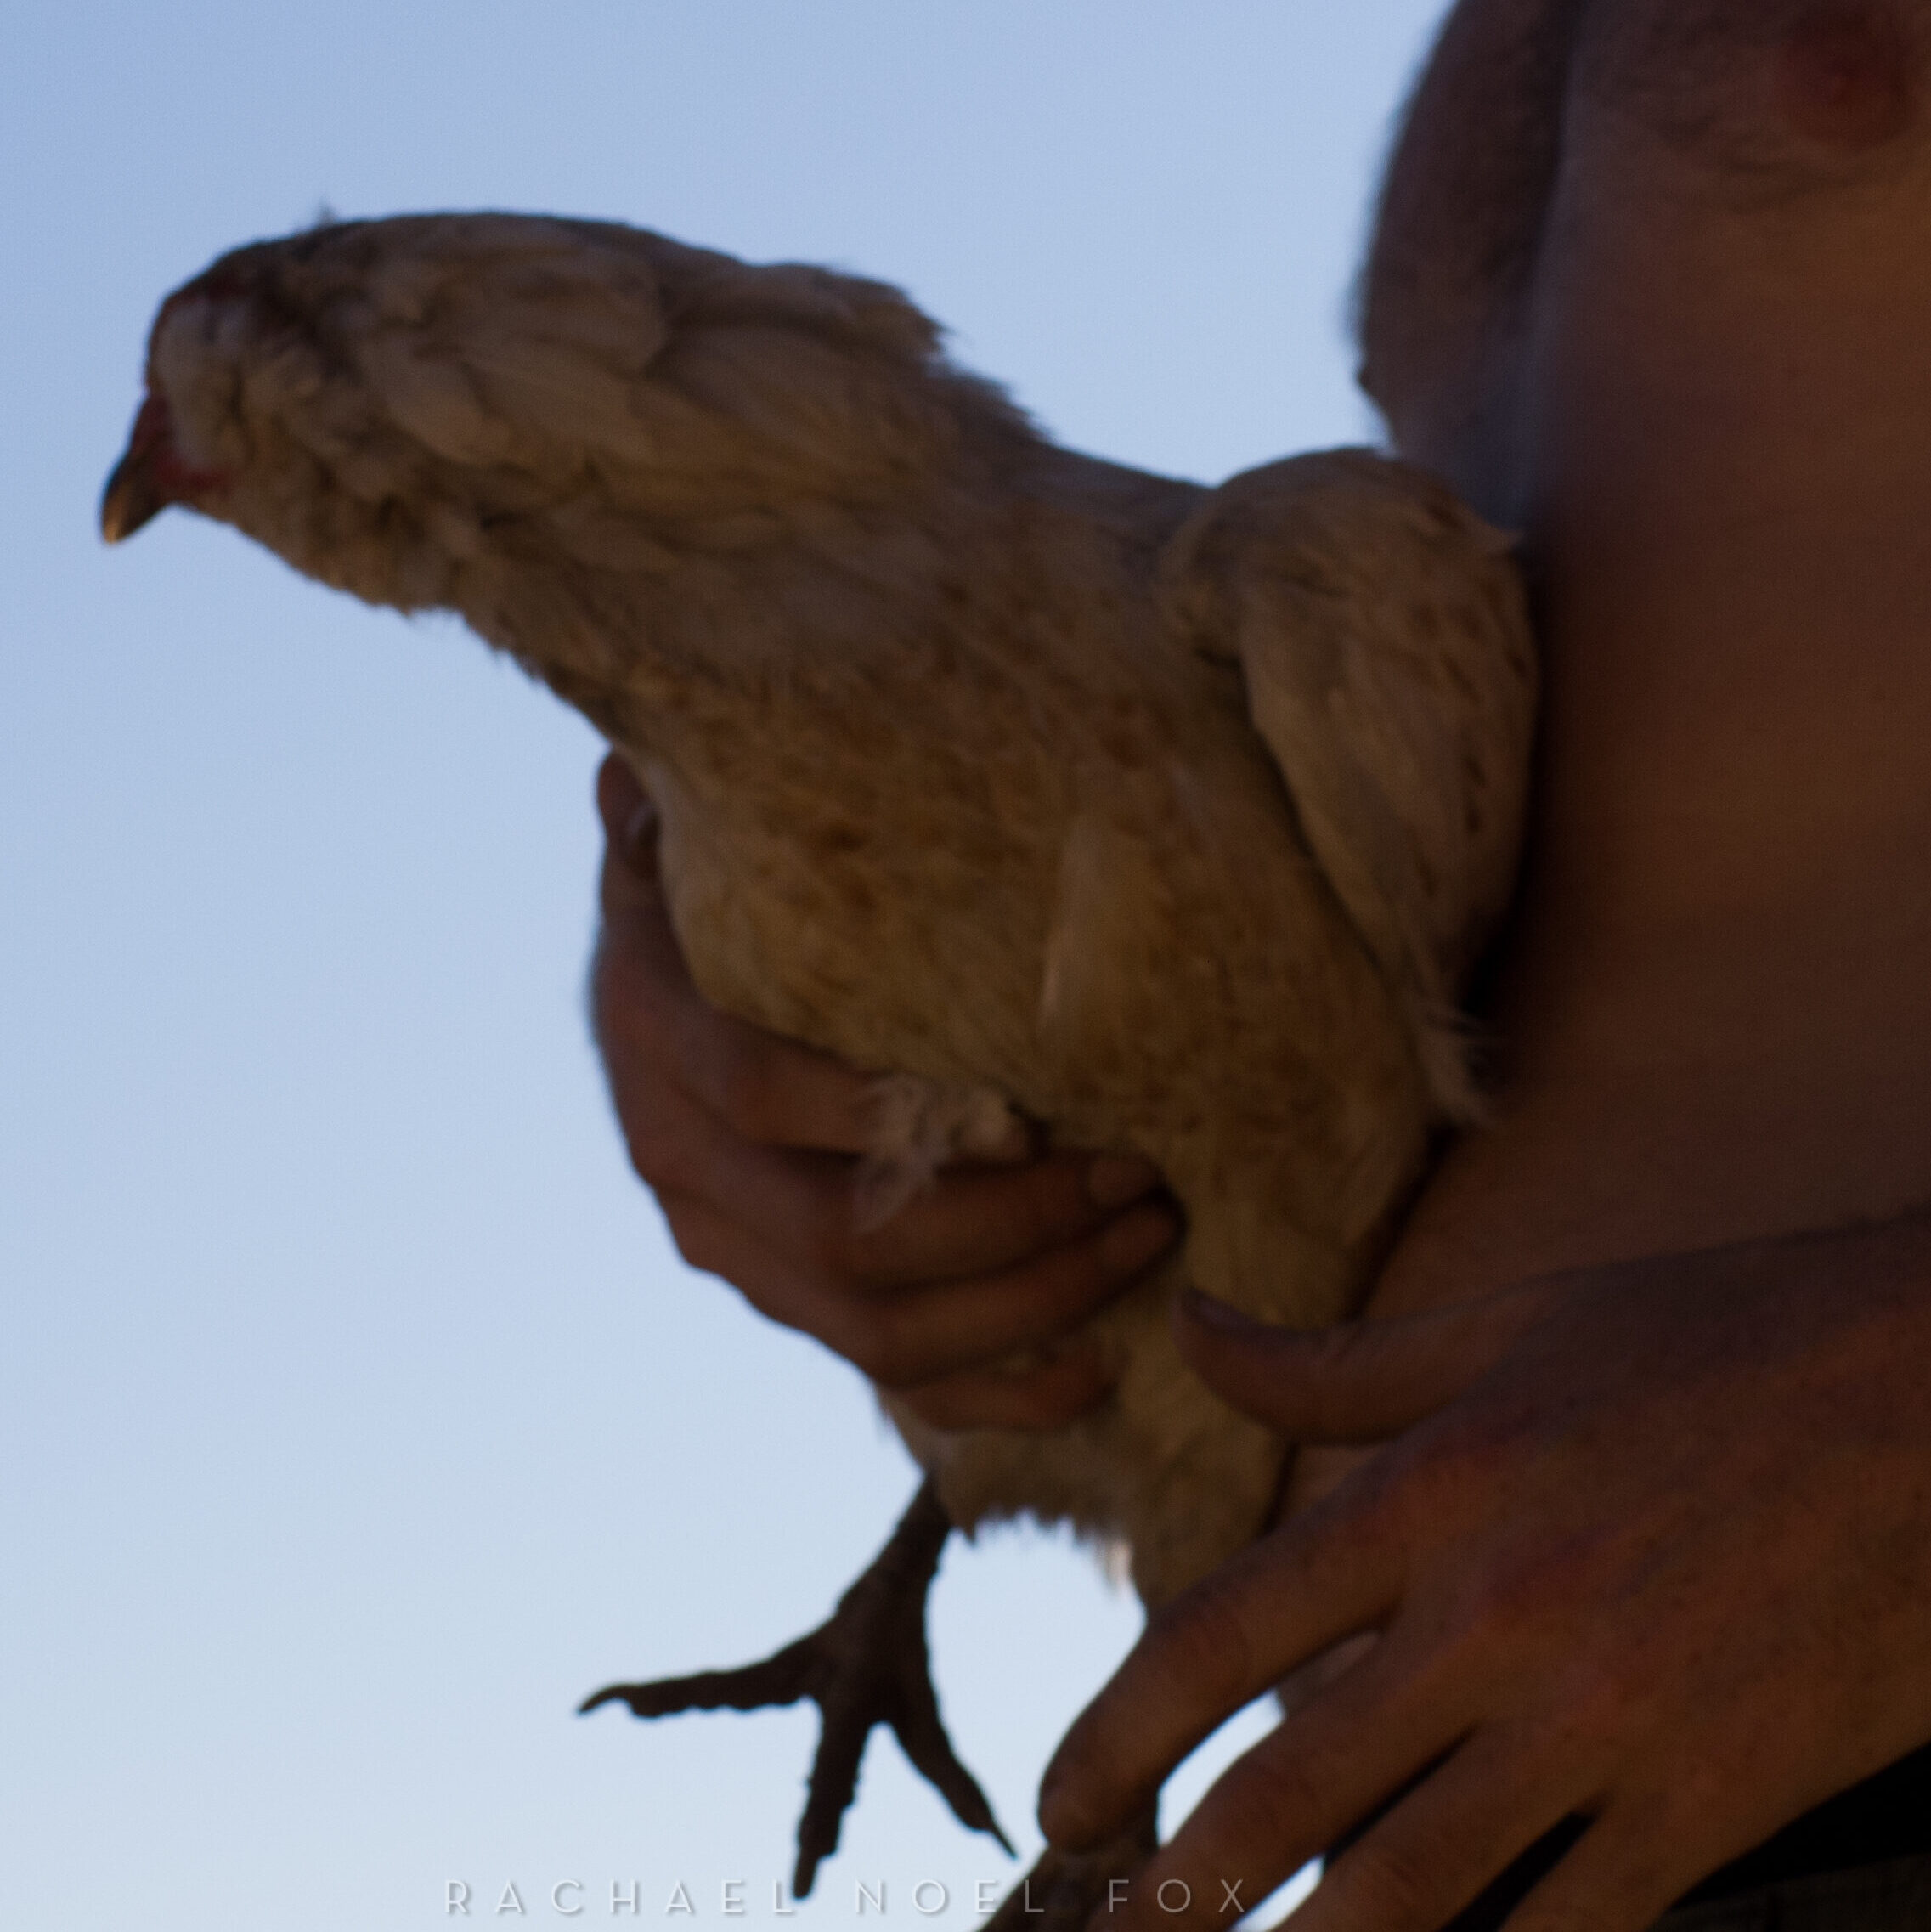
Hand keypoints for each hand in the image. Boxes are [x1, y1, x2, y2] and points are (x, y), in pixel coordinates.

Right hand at [590, 753, 1180, 1430]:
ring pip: (876, 1332)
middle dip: (1011, 1225)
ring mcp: (729, 1251)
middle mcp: (681, 1164)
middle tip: (1139, 1177)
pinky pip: (886, 1381)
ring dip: (1025, 1302)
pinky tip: (1092, 1370)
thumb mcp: (694, 836)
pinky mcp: (779, 1300)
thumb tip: (663, 750)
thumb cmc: (708, 899)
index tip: (1035, 1112)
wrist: (649, 999)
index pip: (767, 1098)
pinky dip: (994, 1392)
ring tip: (1143, 1242)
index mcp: (657, 1039)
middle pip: (848, 1240)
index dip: (892, 1119)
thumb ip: (699, 804)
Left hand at [1039, 1218, 1930, 1931]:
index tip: (1059, 1800)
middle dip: (1168, 1887)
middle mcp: (1494, 1614)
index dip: (1112, 1733)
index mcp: (1428, 1494)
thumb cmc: (1708, 1338)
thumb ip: (1326, 1364)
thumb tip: (1189, 1325)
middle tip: (1100, 1930)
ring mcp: (1606, 1720)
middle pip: (1283, 1790)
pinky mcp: (1713, 1795)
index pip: (1216, 1634)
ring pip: (1406, 1888)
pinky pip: (1570, 1928)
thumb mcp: (1500, 1329)